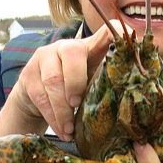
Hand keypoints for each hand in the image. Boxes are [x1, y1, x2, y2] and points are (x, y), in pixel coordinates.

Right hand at [0, 21, 126, 140]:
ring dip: (64, 109)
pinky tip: (63, 130)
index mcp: (88, 47)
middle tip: (79, 104)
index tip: (130, 45)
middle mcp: (64, 46)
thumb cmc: (73, 90)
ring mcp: (43, 58)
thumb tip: (134, 94)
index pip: (105, 32)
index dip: (117, 34)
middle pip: (72, 54)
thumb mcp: (92, 83)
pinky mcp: (27, 75)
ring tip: (71, 129)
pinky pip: (40, 97)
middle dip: (77, 82)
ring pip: (53, 80)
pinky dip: (53, 117)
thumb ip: (107, 82)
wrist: (35, 99)